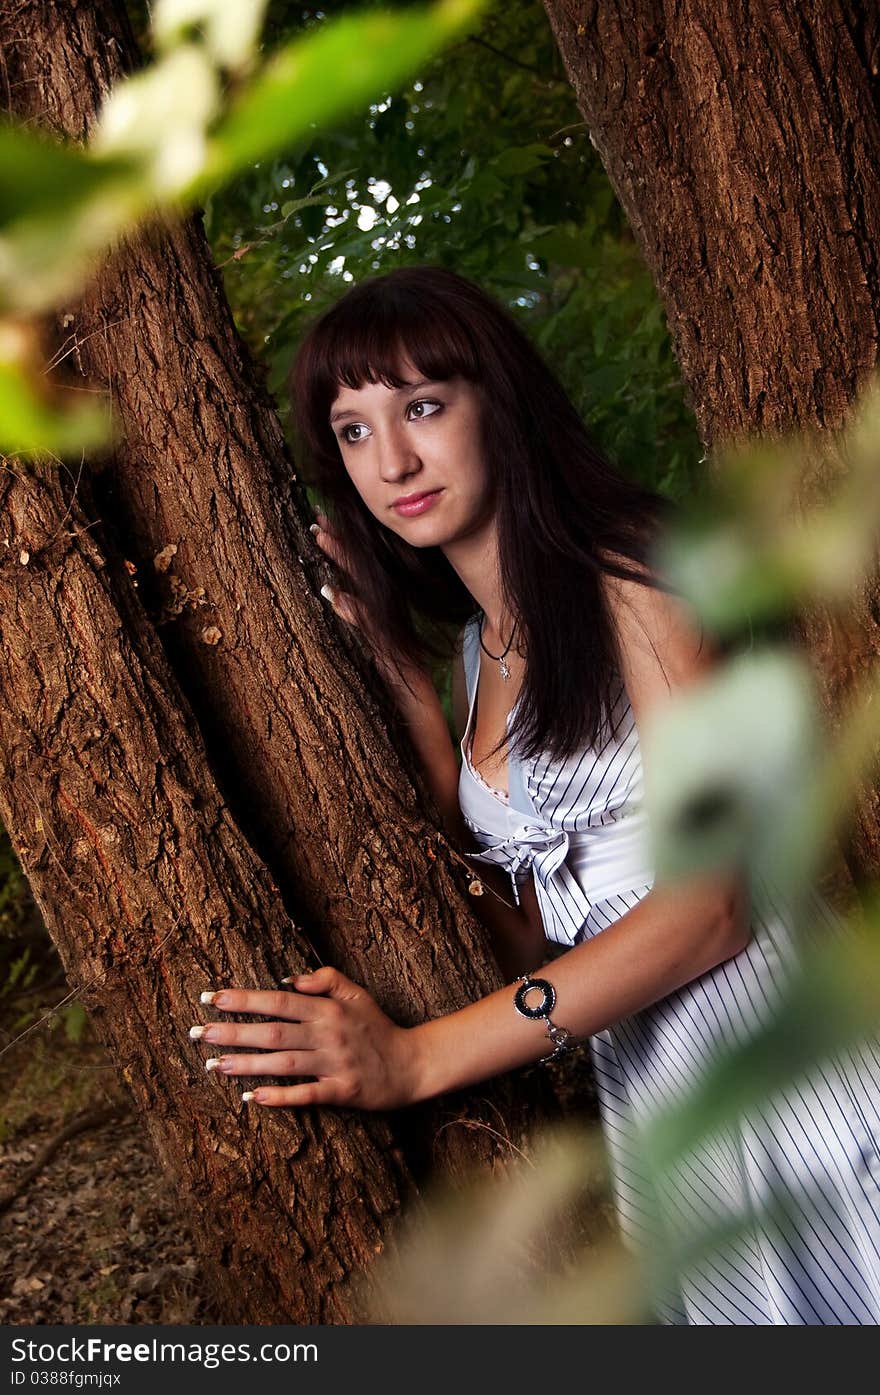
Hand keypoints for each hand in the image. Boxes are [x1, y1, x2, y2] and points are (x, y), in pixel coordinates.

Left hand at [190, 966, 418, 1110]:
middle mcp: (328, 1034)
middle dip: (233, 1032)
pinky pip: (306, 1094)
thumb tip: (289, 979)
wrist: (411, 1065)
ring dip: (247, 1064)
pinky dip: (280, 1097)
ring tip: (214, 1065)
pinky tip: (252, 1098)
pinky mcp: (342, 1091)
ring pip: (284, 1063)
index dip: (242, 999)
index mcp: (327, 1009)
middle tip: (199, 1034)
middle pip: (273, 1032)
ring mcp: (334, 1064)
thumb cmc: (378, 1028)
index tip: (210, 998)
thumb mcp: (357, 994)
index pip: (277, 1001)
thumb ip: (326, 979)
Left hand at [311, 512, 429, 698]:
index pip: (364, 574)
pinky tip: (336, 596)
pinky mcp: (391, 652)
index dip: (344, 549)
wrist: (421, 719)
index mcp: (386, 615)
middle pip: (365, 573)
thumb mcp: (374, 652)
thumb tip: (338, 599)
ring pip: (366, 590)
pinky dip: (354, 611)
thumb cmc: (396, 690)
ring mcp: (392, 633)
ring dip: (344, 564)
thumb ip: (359, 626)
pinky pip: (370, 628)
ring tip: (321, 538)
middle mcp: (391, 618)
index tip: (324, 524)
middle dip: (341, 544)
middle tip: (317, 517)